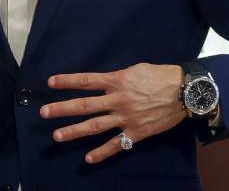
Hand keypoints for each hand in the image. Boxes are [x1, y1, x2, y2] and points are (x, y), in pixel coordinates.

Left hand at [41, 63, 184, 163]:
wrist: (185, 91)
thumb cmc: (160, 76)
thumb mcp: (136, 69)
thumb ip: (118, 77)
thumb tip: (104, 81)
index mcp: (117, 81)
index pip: (86, 81)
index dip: (67, 81)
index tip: (50, 83)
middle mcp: (118, 100)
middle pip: (84, 105)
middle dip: (62, 109)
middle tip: (43, 113)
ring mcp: (126, 118)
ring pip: (95, 126)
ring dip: (74, 131)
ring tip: (57, 136)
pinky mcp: (136, 132)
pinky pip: (116, 144)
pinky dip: (102, 153)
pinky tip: (88, 159)